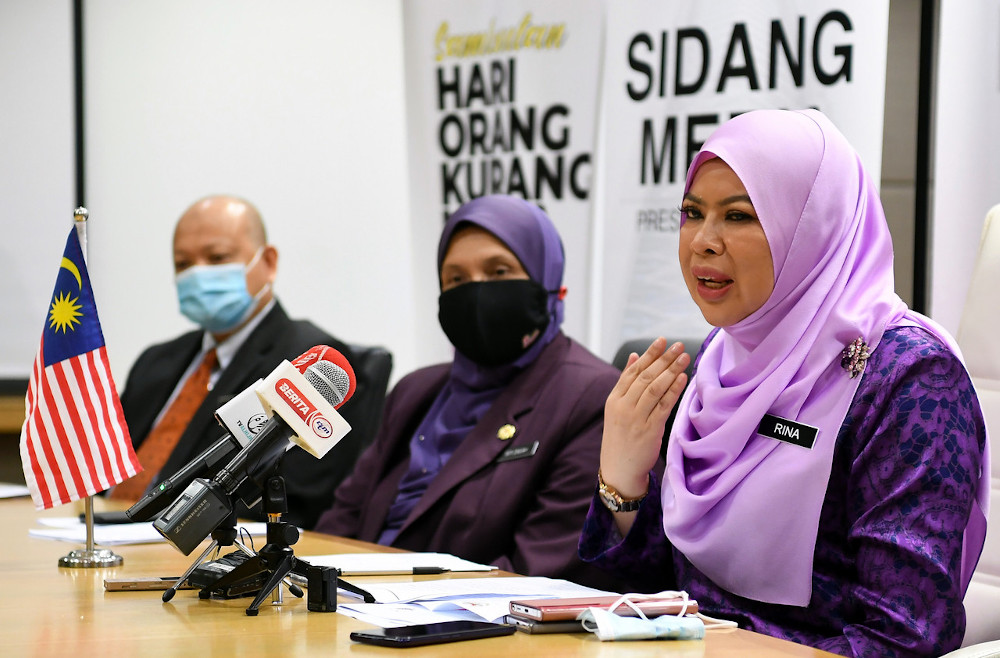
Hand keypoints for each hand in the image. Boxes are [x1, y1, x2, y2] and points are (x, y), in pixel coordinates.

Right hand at [601, 338, 689, 500]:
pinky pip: (663, 406)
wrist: (618, 469)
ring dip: (671, 370)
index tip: (662, 340)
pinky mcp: (649, 430)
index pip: (633, 371)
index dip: (649, 354)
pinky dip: (674, 390)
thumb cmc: (620, 437)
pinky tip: (683, 378)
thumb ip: (626, 383)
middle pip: (645, 377)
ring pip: (654, 388)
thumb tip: (635, 356)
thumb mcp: (617, 408)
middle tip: (678, 345)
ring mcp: (636, 418)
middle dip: (663, 359)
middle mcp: (623, 406)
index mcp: (614, 399)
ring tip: (684, 357)